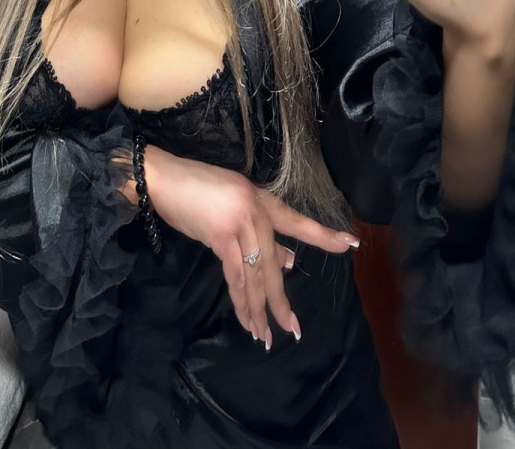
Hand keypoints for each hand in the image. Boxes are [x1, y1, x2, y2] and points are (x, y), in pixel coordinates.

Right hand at [142, 144, 358, 347]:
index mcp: (263, 200)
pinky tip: (247, 319)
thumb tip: (287, 263)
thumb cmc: (197, 186)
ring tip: (268, 336)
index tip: (351, 244)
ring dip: (261, 309)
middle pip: (274, 263)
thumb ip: (260, 232)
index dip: (324, 236)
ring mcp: (240, 224)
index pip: (298, 222)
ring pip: (256, 275)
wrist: (163, 178)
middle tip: (294, 329)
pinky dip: (242, 300)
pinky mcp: (220, 237)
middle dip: (282, 300)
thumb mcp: (235, 203)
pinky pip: (236, 275)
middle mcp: (256, 212)